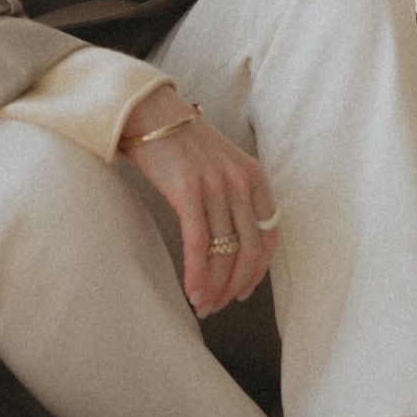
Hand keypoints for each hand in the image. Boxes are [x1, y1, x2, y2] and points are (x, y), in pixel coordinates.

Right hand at [120, 83, 279, 318]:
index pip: (269, 235)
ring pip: (225, 253)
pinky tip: (192, 292)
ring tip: (203, 307)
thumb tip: (229, 238)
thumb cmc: (178, 140)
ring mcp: (216, 186)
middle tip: (219, 306)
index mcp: (253, 176)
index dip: (258, 270)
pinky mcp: (188, 192)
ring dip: (215, 288)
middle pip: (249, 250)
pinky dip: (198, 275)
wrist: (148, 110)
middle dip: (236, 286)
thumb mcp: (219, 163)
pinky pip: (199, 245)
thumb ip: (231, 193)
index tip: (243, 290)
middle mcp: (241, 182)